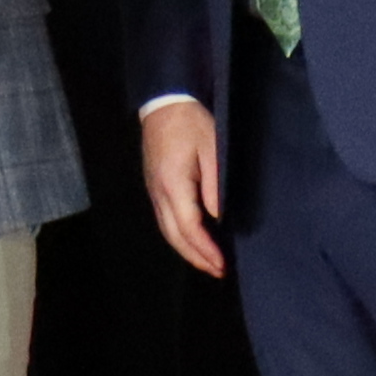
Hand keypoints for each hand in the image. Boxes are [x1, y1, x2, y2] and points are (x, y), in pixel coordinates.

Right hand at [139, 98, 227, 277]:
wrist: (163, 104)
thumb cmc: (192, 123)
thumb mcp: (212, 149)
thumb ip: (215, 186)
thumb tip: (219, 218)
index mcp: (173, 184)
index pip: (188, 227)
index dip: (205, 249)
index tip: (222, 264)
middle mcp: (158, 193)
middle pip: (173, 235)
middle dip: (196, 257)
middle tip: (218, 271)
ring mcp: (153, 191)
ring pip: (166, 231)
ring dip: (187, 250)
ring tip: (207, 262)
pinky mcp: (154, 188)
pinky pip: (165, 220)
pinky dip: (179, 237)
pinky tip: (193, 240)